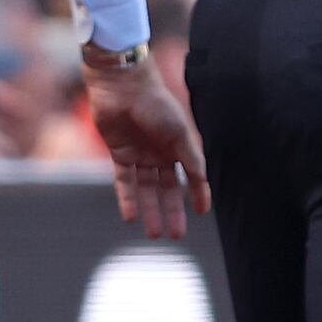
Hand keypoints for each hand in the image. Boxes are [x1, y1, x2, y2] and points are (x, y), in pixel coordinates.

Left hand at [85, 58, 209, 240]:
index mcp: (180, 145)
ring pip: (146, 189)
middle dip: (172, 212)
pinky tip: (131, 217)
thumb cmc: (156, 102)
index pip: (192, 176)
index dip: (199, 194)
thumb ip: (190, 157)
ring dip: (150, 211)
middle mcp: (161, 153)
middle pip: (168, 189)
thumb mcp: (179, 131)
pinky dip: (127, 199)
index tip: (202, 212)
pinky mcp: (119, 154)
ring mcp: (140, 154)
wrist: (122, 85)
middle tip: (177, 236)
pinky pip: (124, 182)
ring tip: (154, 234)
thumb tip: (202, 181)